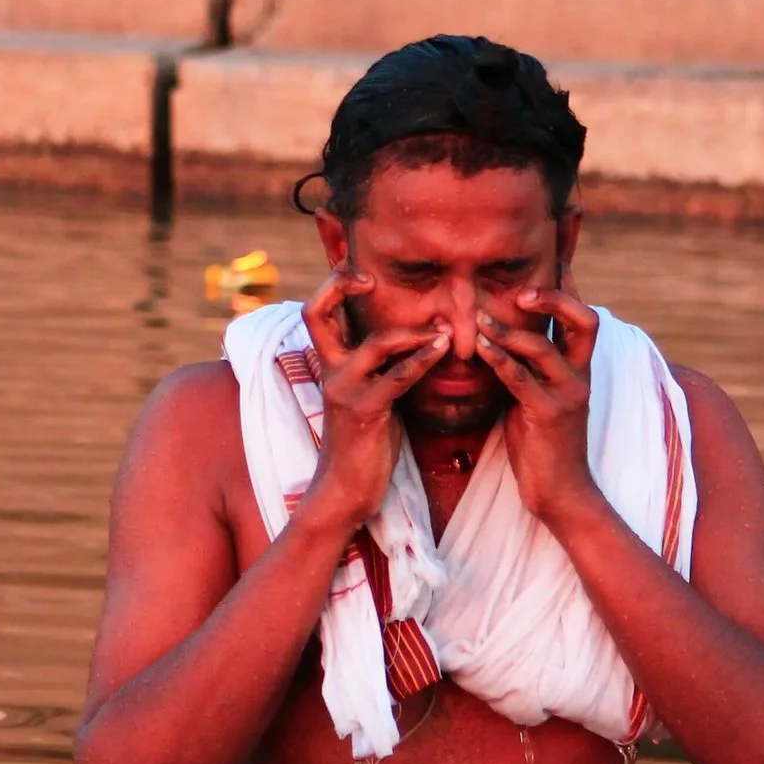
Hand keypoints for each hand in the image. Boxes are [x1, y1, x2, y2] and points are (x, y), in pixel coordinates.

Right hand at [296, 268, 447, 533]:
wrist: (345, 491)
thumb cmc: (365, 444)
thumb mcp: (370, 396)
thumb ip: (381, 366)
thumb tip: (412, 341)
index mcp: (331, 364)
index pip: (320, 311)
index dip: (335, 284)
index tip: (364, 272)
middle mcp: (330, 370)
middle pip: (317, 312)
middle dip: (339, 284)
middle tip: (371, 276)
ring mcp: (344, 390)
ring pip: (375, 342)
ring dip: (415, 331)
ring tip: (446, 327)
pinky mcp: (364, 411)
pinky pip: (397, 377)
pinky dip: (422, 360)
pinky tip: (443, 349)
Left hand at [476, 276, 604, 525]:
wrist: (560, 492)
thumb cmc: (543, 443)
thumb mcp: (537, 396)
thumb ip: (527, 367)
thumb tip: (500, 340)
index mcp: (579, 368)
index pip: (582, 316)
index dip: (568, 286)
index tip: (553, 258)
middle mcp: (580, 375)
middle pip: (584, 319)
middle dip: (554, 297)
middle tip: (520, 291)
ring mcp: (568, 394)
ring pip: (543, 347)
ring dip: (508, 329)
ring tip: (478, 316)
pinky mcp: (549, 415)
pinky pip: (521, 378)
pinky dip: (498, 358)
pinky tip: (478, 346)